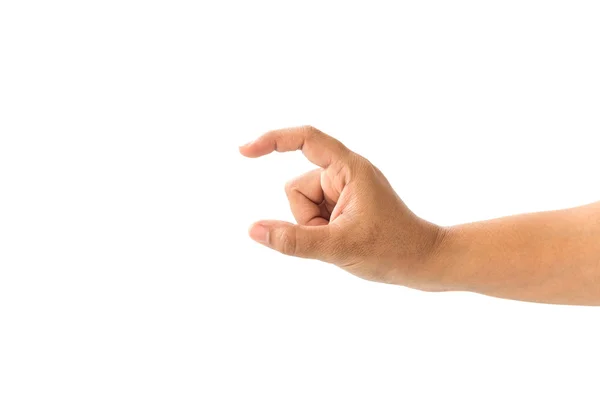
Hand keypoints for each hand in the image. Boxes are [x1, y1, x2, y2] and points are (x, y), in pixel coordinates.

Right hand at [239, 126, 445, 290]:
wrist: (424, 263)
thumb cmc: (392, 250)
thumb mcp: (338, 246)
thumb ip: (293, 240)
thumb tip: (254, 230)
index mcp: (349, 168)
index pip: (306, 139)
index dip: (272, 140)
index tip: (244, 151)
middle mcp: (344, 173)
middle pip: (296, 187)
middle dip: (305, 216)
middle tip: (338, 234)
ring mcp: (343, 190)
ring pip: (301, 204)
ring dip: (312, 227)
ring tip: (343, 239)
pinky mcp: (342, 205)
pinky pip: (311, 215)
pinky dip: (318, 231)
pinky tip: (343, 240)